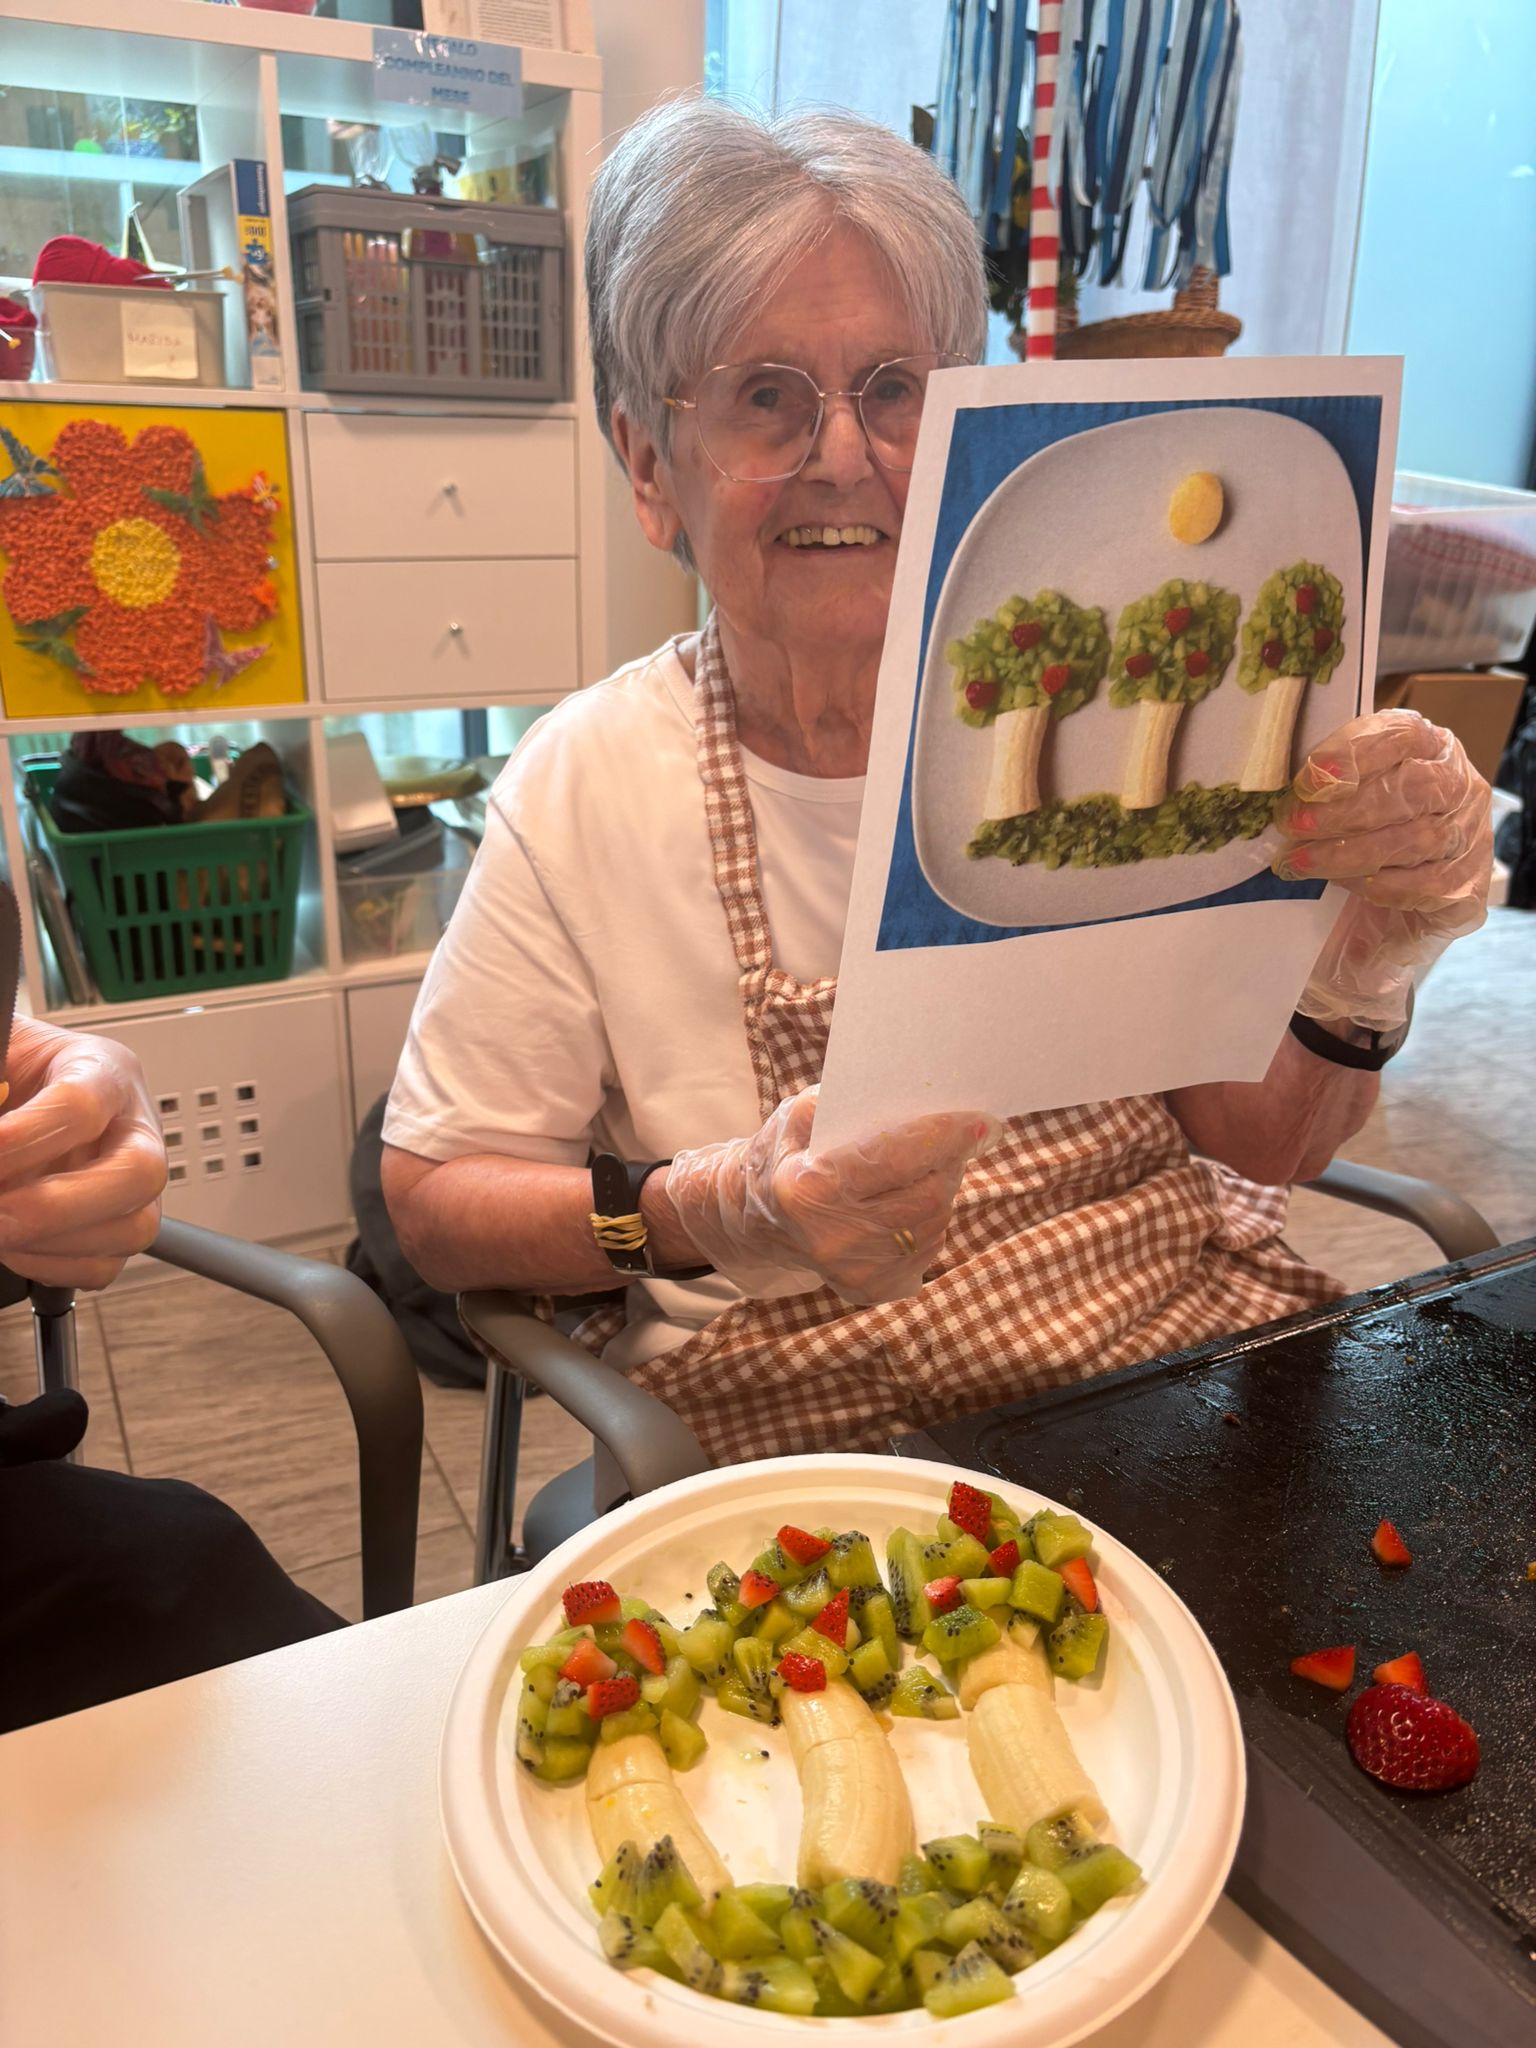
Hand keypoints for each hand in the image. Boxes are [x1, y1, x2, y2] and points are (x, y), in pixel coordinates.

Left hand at [0, 1021, 165, 1289]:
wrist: (19, 1088)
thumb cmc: (14, 1068)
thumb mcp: (5, 1051)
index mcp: (103, 1068)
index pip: (81, 1106)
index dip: (23, 1138)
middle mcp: (133, 1124)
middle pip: (140, 1172)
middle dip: (57, 1207)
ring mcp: (135, 1179)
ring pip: (136, 1227)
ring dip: (54, 1242)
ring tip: (1, 1228)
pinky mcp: (121, 1223)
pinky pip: (104, 1264)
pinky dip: (52, 1265)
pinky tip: (14, 1244)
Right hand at [665, 1088, 998, 1306]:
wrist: (756, 1218)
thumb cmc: (788, 1153)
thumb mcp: (802, 1114)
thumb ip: (852, 1103)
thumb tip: (924, 1101)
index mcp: (809, 1190)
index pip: (894, 1160)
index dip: (943, 1138)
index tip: (982, 1122)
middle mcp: (831, 1240)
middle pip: (927, 1196)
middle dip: (950, 1163)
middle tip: (959, 1138)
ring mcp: (853, 1272)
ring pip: (935, 1223)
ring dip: (942, 1189)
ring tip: (926, 1168)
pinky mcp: (872, 1290)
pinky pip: (929, 1249)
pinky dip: (930, 1220)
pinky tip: (909, 1202)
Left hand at [1272, 709, 1493, 1031]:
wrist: (1416, 892)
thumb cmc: (1376, 828)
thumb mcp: (1356, 794)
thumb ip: (1331, 787)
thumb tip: (1290, 797)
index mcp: (1432, 748)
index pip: (1402, 734)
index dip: (1353, 753)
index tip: (1308, 781)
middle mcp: (1460, 786)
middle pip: (1412, 788)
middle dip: (1344, 811)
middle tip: (1294, 826)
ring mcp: (1470, 836)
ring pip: (1416, 839)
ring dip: (1349, 854)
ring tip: (1302, 862)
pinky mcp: (1472, 886)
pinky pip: (1426, 886)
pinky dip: (1381, 885)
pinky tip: (1349, 884)